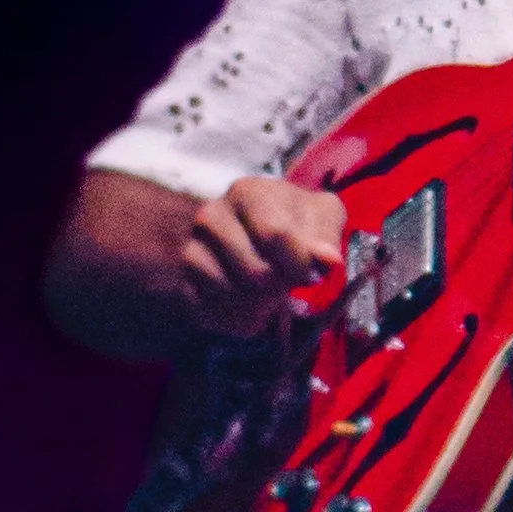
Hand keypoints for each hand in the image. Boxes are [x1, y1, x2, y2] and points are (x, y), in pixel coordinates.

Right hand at [179, 175, 348, 339]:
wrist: (257, 233)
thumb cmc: (296, 222)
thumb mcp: (322, 216)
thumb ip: (327, 236)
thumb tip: (328, 261)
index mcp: (247, 192)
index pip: (275, 236)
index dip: (300, 264)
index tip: (312, 273)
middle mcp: (211, 217)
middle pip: (256, 274)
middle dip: (283, 286)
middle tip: (288, 282)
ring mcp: (191, 251)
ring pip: (237, 299)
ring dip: (264, 306)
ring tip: (271, 291)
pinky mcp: (184, 285)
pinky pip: (217, 317)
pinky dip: (242, 319)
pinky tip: (252, 302)